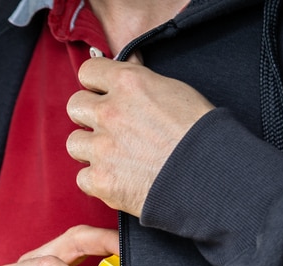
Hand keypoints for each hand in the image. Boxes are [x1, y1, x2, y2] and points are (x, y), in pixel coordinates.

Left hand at [67, 56, 213, 215]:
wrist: (208, 173)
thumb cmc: (199, 131)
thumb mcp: (173, 90)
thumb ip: (141, 80)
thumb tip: (126, 68)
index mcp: (129, 83)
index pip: (88, 72)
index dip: (95, 84)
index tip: (102, 94)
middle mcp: (110, 112)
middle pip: (75, 106)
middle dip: (88, 116)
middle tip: (108, 128)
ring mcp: (102, 147)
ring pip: (74, 143)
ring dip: (90, 149)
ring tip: (113, 155)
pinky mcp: (101, 179)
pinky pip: (83, 177)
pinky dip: (98, 180)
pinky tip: (118, 178)